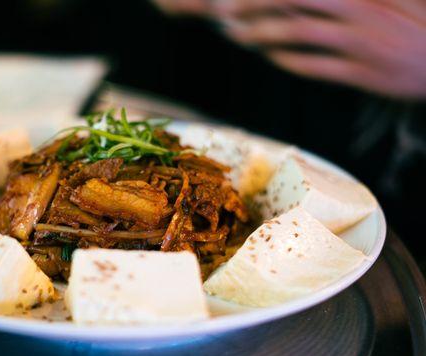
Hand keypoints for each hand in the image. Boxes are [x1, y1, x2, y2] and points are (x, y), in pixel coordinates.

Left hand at [216, 0, 425, 98]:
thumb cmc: (416, 26)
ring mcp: (360, 42)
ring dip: (262, 34)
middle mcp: (360, 10)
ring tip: (235, 35)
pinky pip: (315, 66)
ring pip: (299, 33)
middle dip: (254, 3)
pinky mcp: (363, 73)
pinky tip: (269, 58)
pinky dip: (287, 61)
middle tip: (224, 10)